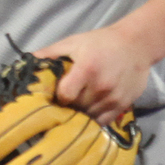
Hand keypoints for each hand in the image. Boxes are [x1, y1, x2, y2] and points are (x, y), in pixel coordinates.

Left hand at [37, 25, 151, 123]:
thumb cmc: (101, 42)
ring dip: (79, 114)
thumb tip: (28, 62)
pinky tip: (88, 111)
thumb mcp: (73, 42)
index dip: (57, 97)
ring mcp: (113, 98)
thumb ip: (50, 53)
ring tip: (75, 106)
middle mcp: (101, 87)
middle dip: (67, 107)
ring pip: (88, 117)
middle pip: (76, 108)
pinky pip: (102, 122)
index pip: (65, 95)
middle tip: (62, 103)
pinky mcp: (123, 105)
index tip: (54, 94)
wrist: (136, 45)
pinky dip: (93, 119)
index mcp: (87, 69)